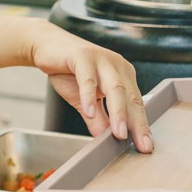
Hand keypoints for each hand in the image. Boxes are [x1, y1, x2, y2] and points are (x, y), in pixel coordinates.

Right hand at [29, 24, 153, 153]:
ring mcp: (101, 59)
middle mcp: (116, 66)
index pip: (135, 103)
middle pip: (130, 97)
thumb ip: (95, 118)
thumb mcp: (83, 100)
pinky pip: (88, 79)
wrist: (46, 46)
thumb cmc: (67, 70)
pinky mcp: (83, 56)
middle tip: (140, 143)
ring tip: (119, 133)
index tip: (145, 145)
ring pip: (114, 88)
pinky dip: (89, 96)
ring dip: (118, 112)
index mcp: (122, 76)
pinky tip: (90, 112)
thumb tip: (103, 138)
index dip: (140, 125)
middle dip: (136, 122)